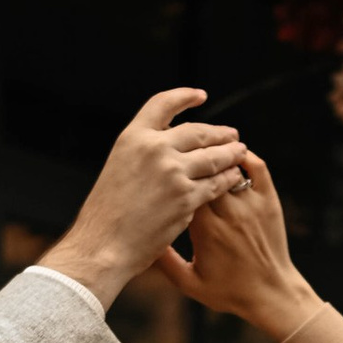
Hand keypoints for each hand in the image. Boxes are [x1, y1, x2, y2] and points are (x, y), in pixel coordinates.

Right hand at [42, 90, 248, 306]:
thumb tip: (167, 144)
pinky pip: (215, 183)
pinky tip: (234, 177)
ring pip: (212, 157)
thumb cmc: (106, 215)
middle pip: (198, 132)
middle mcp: (154, 148)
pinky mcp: (186, 197)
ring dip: (230, 154)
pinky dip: (228, 179)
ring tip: (240, 153)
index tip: (199, 96)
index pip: (163, 104)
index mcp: (133, 138)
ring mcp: (173, 172)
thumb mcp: (117, 167)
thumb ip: (142, 153)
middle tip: (232, 136)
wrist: (102, 246)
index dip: (184, 97)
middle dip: (219, 133)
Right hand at [155, 150, 321, 342]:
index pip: (184, 192)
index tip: (164, 178)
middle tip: (180, 159)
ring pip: (229, 167)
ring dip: (216, 158)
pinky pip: (257, 168)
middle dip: (191, 166)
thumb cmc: (228, 291)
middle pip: (204, 175)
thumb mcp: (189, 283)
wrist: (271, 294)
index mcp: (207, 231)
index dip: (173, 181)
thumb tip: (143, 240)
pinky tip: (233, 153)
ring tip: (204, 150)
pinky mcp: (269, 201)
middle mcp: (229, 214)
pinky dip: (244, 156)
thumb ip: (165, 262)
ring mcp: (251, 205)